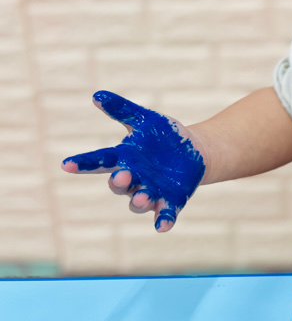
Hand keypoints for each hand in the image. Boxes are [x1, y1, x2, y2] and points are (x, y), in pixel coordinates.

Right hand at [61, 91, 205, 231]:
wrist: (196, 151)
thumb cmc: (164, 136)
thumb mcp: (146, 120)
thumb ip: (122, 110)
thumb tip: (97, 95)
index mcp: (124, 159)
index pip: (99, 161)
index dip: (83, 164)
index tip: (66, 164)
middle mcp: (134, 178)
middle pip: (119, 184)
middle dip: (119, 182)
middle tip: (121, 176)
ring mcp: (151, 191)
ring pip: (138, 202)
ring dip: (139, 201)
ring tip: (144, 198)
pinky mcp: (171, 200)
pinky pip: (164, 214)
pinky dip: (163, 220)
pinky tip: (163, 226)